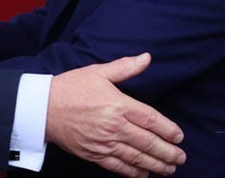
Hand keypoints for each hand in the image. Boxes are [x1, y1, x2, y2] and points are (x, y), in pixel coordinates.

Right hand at [46, 53, 184, 176]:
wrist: (43, 108)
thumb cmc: (71, 87)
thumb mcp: (98, 72)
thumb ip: (125, 67)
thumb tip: (147, 57)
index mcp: (118, 104)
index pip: (151, 120)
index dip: (168, 129)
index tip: (179, 136)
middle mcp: (114, 126)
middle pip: (148, 142)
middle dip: (168, 152)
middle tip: (181, 157)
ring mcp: (104, 143)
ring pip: (137, 157)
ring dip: (156, 164)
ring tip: (169, 168)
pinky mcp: (94, 154)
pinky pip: (118, 167)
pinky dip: (134, 172)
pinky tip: (144, 174)